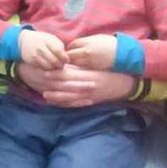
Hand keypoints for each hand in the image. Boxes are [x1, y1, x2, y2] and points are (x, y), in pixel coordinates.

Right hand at [18, 28, 67, 68]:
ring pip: (48, 67)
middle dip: (60, 65)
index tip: (67, 60)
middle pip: (54, 61)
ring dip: (54, 68)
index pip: (58, 51)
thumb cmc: (43, 40)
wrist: (26, 40)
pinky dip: (46, 68)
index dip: (65, 58)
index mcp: (47, 41)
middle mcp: (40, 48)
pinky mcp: (30, 61)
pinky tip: (48, 65)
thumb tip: (66, 59)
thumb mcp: (52, 39)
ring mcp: (34, 55)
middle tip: (62, 65)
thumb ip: (60, 47)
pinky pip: (42, 68)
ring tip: (55, 65)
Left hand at [18, 62, 134, 106]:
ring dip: (57, 97)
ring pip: (71, 98)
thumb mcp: (97, 68)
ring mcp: (90, 96)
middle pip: (68, 87)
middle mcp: (88, 87)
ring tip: (45, 96)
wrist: (126, 84)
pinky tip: (56, 104)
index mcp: (89, 75)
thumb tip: (66, 62)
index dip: (57, 74)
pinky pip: (77, 104)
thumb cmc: (111, 72)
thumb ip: (82, 67)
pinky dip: (66, 104)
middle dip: (54, 86)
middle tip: (40, 84)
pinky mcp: (91, 102)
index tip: (45, 72)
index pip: (70, 75)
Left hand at [66, 34, 117, 70]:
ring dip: (72, 63)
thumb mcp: (97, 38)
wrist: (122, 53)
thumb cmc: (110, 44)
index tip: (69, 50)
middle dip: (67, 56)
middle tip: (68, 58)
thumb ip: (85, 41)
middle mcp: (86, 51)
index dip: (69, 48)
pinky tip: (80, 68)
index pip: (71, 45)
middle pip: (69, 54)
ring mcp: (89, 60)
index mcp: (87, 42)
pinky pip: (81, 68)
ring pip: (74, 63)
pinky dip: (78, 68)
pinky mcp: (92, 68)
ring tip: (73, 64)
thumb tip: (76, 45)